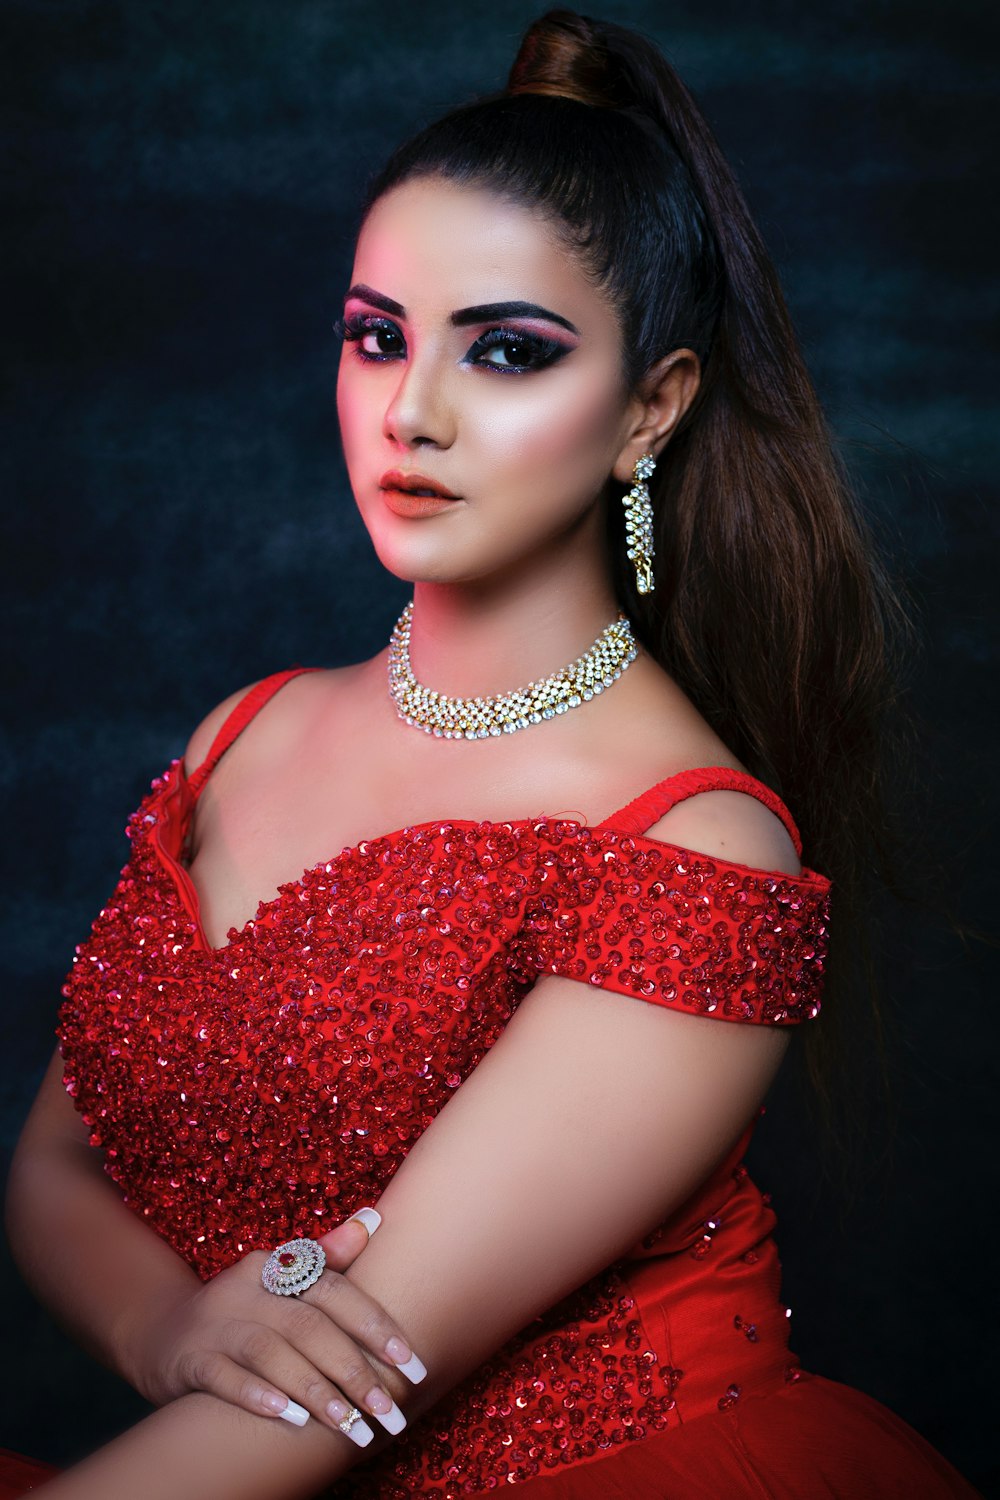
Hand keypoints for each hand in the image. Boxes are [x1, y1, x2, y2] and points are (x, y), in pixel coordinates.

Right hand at [133, 1209, 425, 1446]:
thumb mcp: (279, 1280)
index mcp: (276, 1268)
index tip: (413, 1363)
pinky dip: (258, 1396)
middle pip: (308, 1326)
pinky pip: (224, 1377)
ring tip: (350, 1425)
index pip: (334, 1290)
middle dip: (354, 1372)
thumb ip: (326, 1255)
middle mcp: (247, 1289)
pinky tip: (292, 1419)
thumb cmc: (240, 1311)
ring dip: (315, 1391)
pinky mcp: (189, 1360)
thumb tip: (373, 1219)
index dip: (375, 1325)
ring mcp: (215, 1324)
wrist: (159, 1333)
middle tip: (390, 1411)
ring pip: (271, 1353)